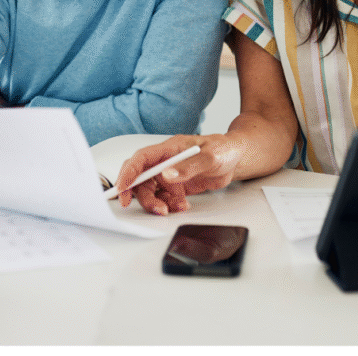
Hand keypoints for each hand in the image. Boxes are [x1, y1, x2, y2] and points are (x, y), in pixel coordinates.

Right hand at [113, 134, 245, 214]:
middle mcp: (165, 161)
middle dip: (143, 196)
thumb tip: (166, 175)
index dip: (129, 172)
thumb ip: (188, 166)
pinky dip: (170, 205)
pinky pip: (164, 199)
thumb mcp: (210, 156)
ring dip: (158, 203)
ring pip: (151, 192)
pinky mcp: (176, 187)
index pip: (141, 159)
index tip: (122, 188)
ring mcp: (170, 175)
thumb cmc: (223, 149)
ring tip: (174, 208)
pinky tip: (183, 205)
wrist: (235, 158)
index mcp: (168, 148)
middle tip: (156, 209)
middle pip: (142, 179)